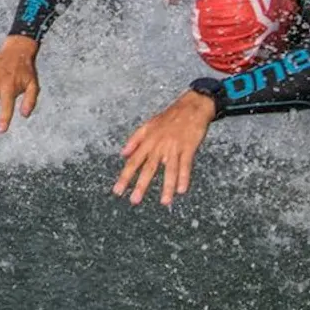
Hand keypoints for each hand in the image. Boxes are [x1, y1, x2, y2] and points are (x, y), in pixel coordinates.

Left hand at [114, 91, 216, 205]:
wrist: (191, 106)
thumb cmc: (170, 117)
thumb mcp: (148, 125)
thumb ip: (135, 140)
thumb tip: (122, 154)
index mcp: (148, 140)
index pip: (134, 161)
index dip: (125, 176)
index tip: (118, 191)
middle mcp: (159, 145)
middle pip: (149, 167)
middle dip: (141, 185)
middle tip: (134, 200)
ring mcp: (174, 146)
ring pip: (170, 169)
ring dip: (167, 186)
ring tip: (164, 202)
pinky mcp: (188, 147)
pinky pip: (186, 164)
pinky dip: (184, 177)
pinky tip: (182, 189)